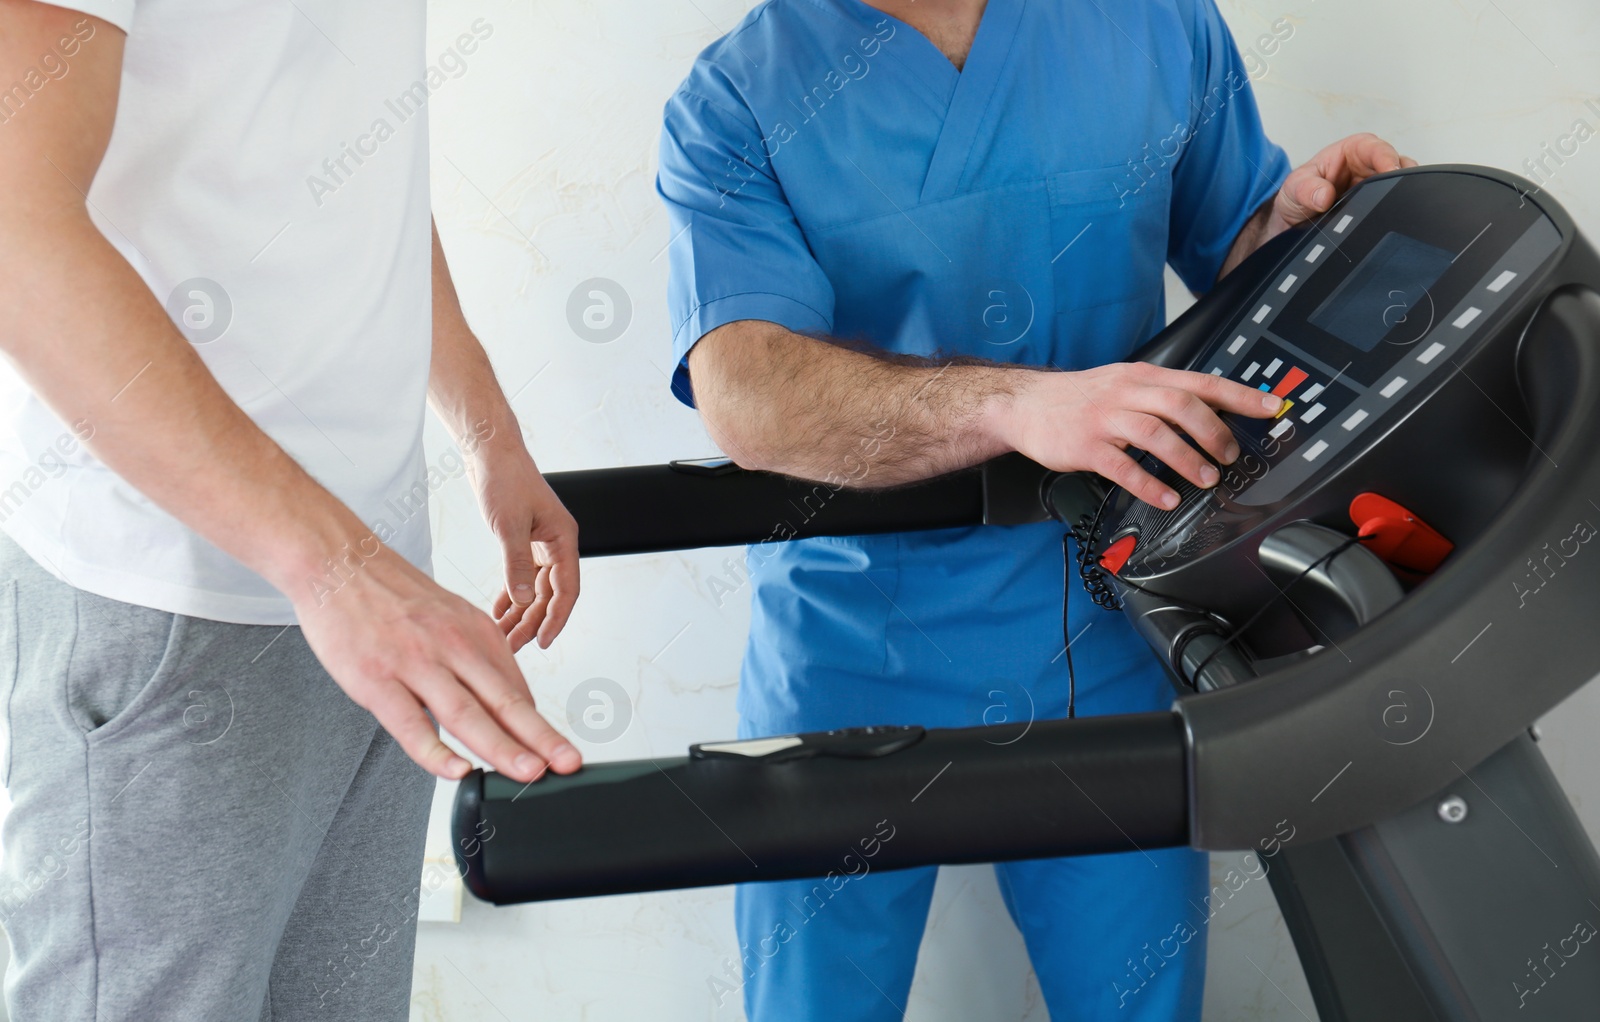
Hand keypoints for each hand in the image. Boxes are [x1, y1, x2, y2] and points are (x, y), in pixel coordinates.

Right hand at [293, 543, 581, 782]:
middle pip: (504, 701)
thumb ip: (478, 659)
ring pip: (466, 714)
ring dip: (502, 747)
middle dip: (541, 737)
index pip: (517, 690)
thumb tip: (510, 703)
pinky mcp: (376, 680)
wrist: (338, 563)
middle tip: (567, 764)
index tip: (561, 753)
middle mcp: (453, 646)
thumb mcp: (451, 616)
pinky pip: (410, 724)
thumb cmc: (393, 595)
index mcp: (476, 632)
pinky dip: (435, 751)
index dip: (541, 727)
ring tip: (529, 774)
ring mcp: (415, 664)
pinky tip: (457, 770)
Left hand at [470, 444, 579, 653]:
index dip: (556, 618)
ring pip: (535, 589)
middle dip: (533, 622)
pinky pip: (522, 577)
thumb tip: (525, 601)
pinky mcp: (523, 542)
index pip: (567, 589)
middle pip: (550, 594)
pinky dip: (511, 596)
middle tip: (513, 646)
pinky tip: (500, 612)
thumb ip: (517, 564)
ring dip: (521, 613)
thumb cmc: (504, 480)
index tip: (542, 641)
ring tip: (503, 635)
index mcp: (563, 539)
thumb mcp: (509, 525)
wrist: (490, 454)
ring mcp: (540, 544)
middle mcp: (556, 544)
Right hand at [994, 363, 1286, 509]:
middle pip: (1181, 405)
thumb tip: (1210, 411)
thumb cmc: (1079, 398)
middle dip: (1214, 432)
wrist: (1025, 404)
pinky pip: (1122, 467)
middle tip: (1230, 456)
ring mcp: (1105, 419)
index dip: (1240, 395)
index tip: (1273, 408)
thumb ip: (1161, 395)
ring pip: (1156, 433)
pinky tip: (1165, 498)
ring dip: (1187, 458)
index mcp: (1143, 376)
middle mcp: (1127, 392)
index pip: (1201, 381)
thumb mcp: (1123, 382)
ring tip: (1205, 479)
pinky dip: (1148, 484)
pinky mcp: (1086, 446)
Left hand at [1269, 133, 1417, 233]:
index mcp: (1353, 151)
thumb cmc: (1299, 192)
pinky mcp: (1379, 204)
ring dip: (1400, 195)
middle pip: (1398, 166)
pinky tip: (1388, 220)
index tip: (1390, 171)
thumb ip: (1306, 189)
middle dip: (1401, 179)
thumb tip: (1323, 195)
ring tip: (1393, 210)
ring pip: (1402, 185)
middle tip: (1397, 195)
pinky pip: (1394, 205)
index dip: (1386, 158)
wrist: (1296, 219)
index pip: (1377, 148)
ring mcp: (1377, 186)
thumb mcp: (1295, 187)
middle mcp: (1370, 165)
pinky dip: (1394, 210)